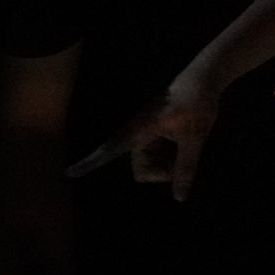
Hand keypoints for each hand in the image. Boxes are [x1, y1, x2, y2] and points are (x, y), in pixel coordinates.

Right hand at [68, 70, 220, 201]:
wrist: (206, 75)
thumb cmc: (198, 103)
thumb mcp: (195, 137)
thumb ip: (185, 168)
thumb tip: (179, 198)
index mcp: (139, 131)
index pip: (108, 151)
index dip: (89, 163)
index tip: (68, 172)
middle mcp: (136, 132)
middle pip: (140, 168)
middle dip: (161, 170)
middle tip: (184, 160)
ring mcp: (144, 131)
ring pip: (149, 161)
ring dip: (167, 162)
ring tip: (187, 145)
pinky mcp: (152, 129)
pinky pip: (154, 151)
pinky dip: (168, 153)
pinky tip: (183, 140)